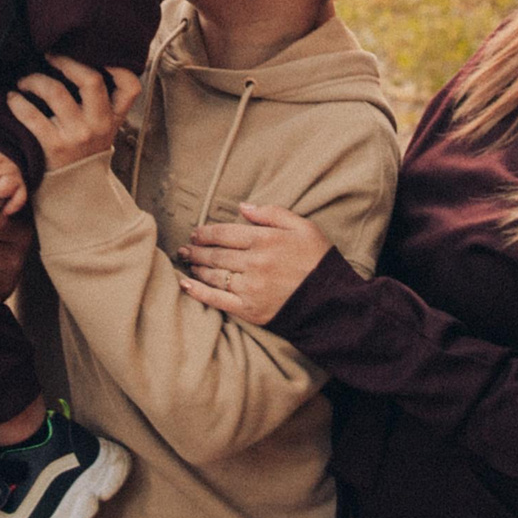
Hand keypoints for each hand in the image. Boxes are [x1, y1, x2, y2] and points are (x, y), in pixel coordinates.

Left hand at [2, 57, 141, 171]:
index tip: (94, 52)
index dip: (117, 66)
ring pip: (55, 92)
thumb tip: (86, 61)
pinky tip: (12, 98)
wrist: (76, 191)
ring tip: (24, 80)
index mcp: (113, 117)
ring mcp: (76, 136)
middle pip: (90, 80)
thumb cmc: (86, 151)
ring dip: (34, 79)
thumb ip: (104, 102)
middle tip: (49, 55)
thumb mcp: (105, 129)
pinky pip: (31, 116)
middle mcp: (98, 124)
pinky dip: (17, 102)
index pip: (129, 87)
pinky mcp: (52, 147)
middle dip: (66, 61)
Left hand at [178, 203, 331, 325]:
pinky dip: (198, 292)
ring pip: (214, 275)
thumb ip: (272, 213)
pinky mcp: (249, 310)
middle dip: (197, 249)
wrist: (332, 303)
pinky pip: (217, 300)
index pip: (225, 233)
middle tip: (186, 247)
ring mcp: (249, 288)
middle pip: (216, 254)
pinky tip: (185, 285)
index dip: (206, 233)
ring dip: (196, 267)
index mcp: (265, 240)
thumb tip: (243, 207)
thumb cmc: (319, 261)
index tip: (196, 232)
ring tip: (188, 262)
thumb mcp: (304, 227)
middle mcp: (253, 263)